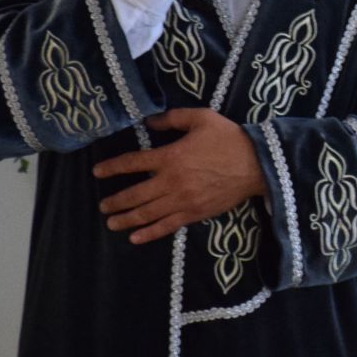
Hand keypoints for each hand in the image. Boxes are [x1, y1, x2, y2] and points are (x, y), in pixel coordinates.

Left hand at [93, 109, 266, 243]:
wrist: (257, 164)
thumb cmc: (230, 139)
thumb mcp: (202, 118)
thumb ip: (173, 119)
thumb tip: (150, 122)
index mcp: (170, 156)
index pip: (132, 163)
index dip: (112, 167)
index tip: (98, 172)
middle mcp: (171, 181)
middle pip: (135, 194)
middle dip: (115, 201)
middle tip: (103, 205)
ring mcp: (182, 200)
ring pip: (147, 213)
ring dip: (126, 219)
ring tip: (112, 223)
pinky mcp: (194, 213)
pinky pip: (167, 226)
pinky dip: (149, 233)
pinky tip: (136, 238)